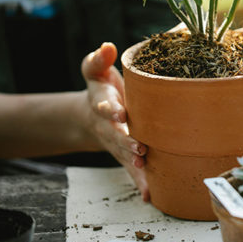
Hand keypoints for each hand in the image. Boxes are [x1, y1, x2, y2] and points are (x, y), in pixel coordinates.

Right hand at [81, 43, 148, 200]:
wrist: (92, 115)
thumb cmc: (101, 88)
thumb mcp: (95, 71)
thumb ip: (99, 59)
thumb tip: (107, 46)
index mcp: (103, 104)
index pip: (105, 105)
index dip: (110, 108)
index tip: (117, 111)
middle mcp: (109, 127)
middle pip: (116, 135)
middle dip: (126, 141)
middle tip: (138, 147)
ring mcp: (117, 143)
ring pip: (125, 156)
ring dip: (135, 164)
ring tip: (144, 170)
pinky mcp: (127, 154)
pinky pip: (134, 170)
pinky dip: (140, 182)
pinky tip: (149, 195)